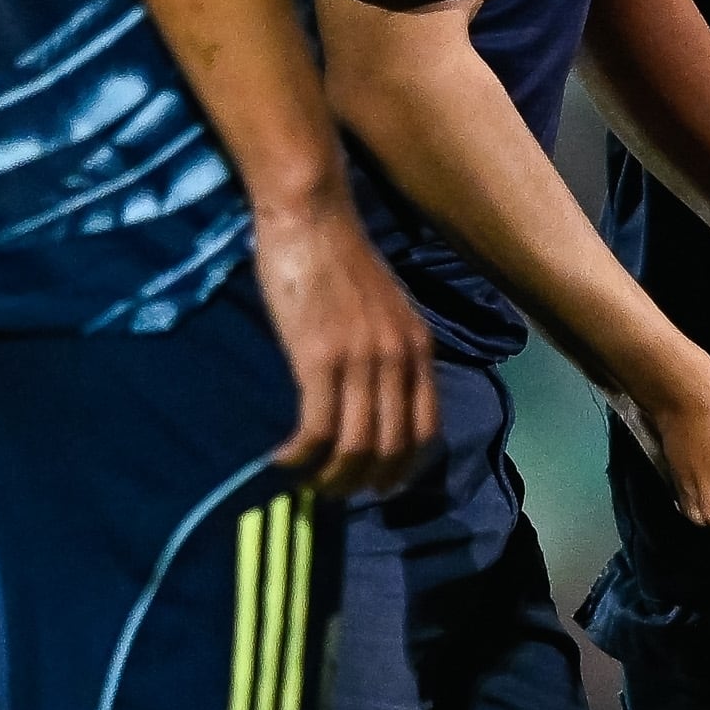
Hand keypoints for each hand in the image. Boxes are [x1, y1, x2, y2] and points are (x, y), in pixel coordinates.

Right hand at [248, 199, 441, 499]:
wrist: (313, 216)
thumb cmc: (341, 257)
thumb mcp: (387, 307)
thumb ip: (391, 349)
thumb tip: (378, 398)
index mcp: (419, 348)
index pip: (427, 430)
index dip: (404, 469)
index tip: (377, 486)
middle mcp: (398, 359)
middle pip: (393, 448)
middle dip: (363, 483)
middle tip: (333, 493)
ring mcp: (361, 359)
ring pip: (356, 446)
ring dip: (331, 478)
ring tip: (306, 484)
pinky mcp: (319, 357)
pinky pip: (317, 428)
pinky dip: (301, 456)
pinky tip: (282, 460)